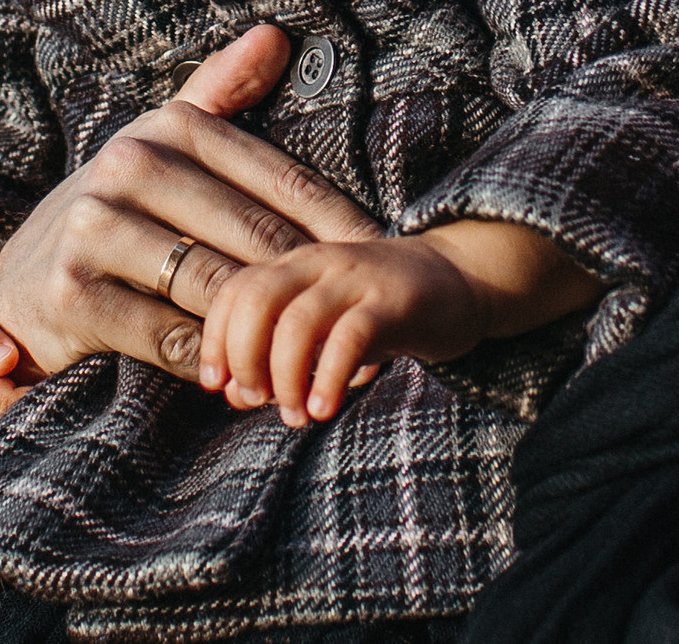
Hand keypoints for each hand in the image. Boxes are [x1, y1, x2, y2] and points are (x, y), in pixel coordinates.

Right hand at [0, 24, 384, 380]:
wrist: (18, 284)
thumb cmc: (117, 213)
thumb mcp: (160, 143)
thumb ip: (219, 91)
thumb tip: (276, 36)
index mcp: (166, 128)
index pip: (279, 181)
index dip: (337, 224)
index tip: (382, 258)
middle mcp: (128, 167)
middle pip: (255, 235)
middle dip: (313, 283)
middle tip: (362, 318)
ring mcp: (96, 229)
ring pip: (218, 286)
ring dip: (273, 331)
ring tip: (319, 356)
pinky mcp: (74, 294)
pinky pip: (172, 337)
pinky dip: (218, 363)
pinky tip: (250, 379)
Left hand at [199, 220, 600, 426]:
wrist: (462, 279)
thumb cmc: (382, 312)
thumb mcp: (327, 324)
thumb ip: (282, 353)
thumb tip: (238, 395)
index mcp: (296, 266)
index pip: (235, 291)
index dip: (216, 341)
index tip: (220, 386)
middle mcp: (320, 264)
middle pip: (256, 300)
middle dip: (244, 357)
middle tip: (255, 400)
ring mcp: (358, 280)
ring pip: (297, 322)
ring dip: (285, 377)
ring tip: (296, 414)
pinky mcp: (394, 301)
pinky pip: (349, 338)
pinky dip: (328, 378)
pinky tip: (325, 408)